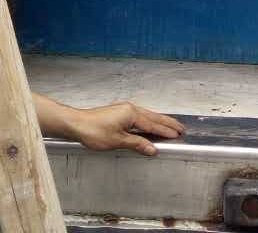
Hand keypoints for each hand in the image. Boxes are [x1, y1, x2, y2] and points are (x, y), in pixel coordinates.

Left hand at [67, 101, 185, 156]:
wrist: (76, 123)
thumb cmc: (94, 131)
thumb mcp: (117, 141)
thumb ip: (137, 144)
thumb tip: (152, 148)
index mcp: (131, 114)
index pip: (153, 124)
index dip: (166, 131)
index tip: (178, 134)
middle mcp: (130, 109)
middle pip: (153, 117)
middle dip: (167, 123)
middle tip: (181, 128)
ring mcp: (124, 109)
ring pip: (147, 115)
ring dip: (159, 121)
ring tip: (170, 125)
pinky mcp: (119, 112)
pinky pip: (139, 116)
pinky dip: (149, 121)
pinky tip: (150, 125)